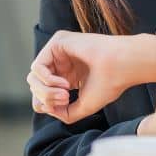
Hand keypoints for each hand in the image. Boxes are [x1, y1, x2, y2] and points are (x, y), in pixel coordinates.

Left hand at [27, 31, 154, 122]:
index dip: (46, 104)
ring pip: (34, 77)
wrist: (121, 66)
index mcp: (68, 76)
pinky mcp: (57, 42)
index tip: (64, 105)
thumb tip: (44, 109)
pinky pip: (37, 66)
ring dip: (46, 91)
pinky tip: (65, 84)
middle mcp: (62, 63)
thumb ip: (64, 113)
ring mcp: (58, 52)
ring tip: (64, 94)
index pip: (42, 92)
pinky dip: (47, 80)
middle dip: (46, 98)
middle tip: (64, 101)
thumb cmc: (109, 84)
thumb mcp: (83, 106)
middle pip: (36, 85)